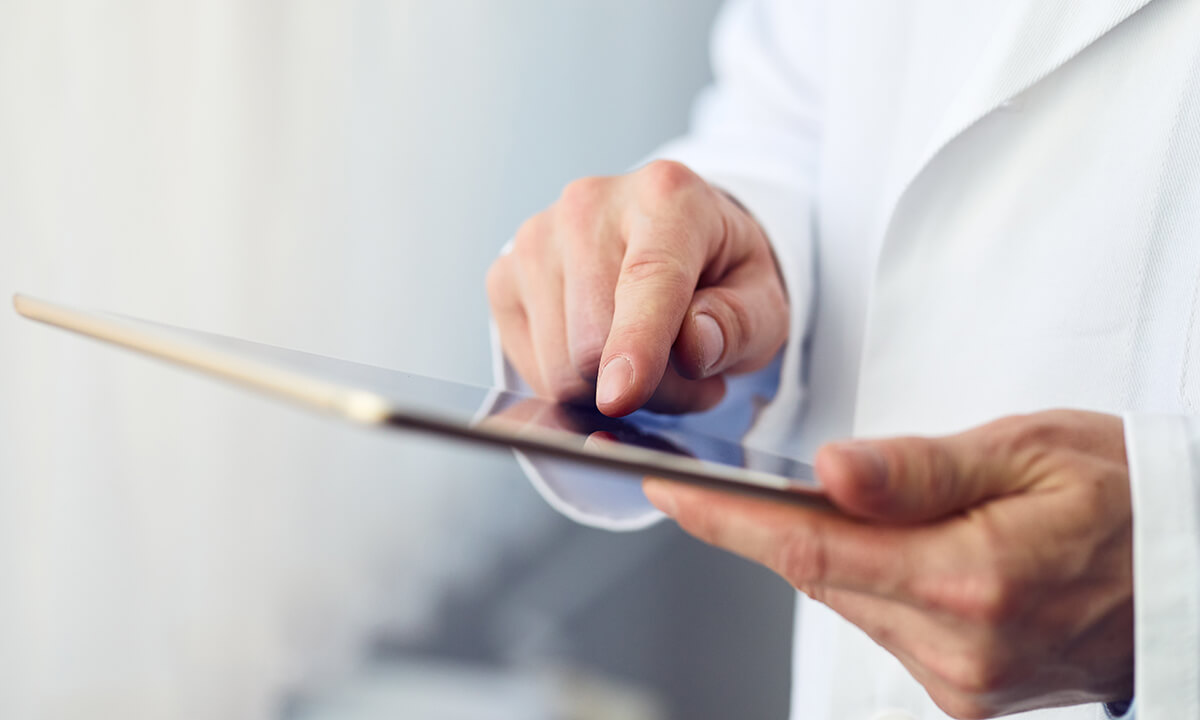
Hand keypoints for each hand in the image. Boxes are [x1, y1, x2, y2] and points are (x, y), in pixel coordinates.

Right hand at [486, 160, 787, 416]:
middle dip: (648, 388)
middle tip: (688, 375)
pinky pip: (532, 370)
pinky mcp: (503, 275)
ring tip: (650, 362)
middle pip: (594, 343)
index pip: (648, 279)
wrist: (676, 239)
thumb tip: (693, 346)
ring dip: (610, 390)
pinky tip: (605, 353)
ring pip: (559, 367)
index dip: (636, 344)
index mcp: (667, 196)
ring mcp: (535, 238)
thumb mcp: (765, 300)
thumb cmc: (721, 272)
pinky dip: (574, 383)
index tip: (622, 394)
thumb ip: (740, 324)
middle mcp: (588, 205)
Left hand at [643, 410, 1133, 718]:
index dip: (726, 520)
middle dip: (762, 527)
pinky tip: (878, 542)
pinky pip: (882, 621)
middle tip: (710, 484)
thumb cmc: (1125, 494)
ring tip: (810, 500)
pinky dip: (864, 578)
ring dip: (820, 549)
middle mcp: (959, 647)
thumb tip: (830, 469)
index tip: (667, 492)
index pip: (810, 547)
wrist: (1190, 569)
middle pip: (819, 575)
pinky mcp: (965, 691)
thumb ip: (919, 469)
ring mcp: (962, 680)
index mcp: (972, 580)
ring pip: (846, 598)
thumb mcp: (1028, 451)